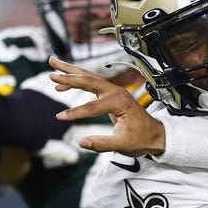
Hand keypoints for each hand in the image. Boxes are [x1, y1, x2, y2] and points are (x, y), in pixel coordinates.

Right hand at [48, 57, 164, 156]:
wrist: (156, 134)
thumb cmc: (142, 139)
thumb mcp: (124, 145)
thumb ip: (103, 143)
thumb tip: (82, 142)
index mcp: (120, 102)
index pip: (92, 107)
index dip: (75, 113)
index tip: (60, 117)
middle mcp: (117, 92)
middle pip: (89, 80)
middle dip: (69, 76)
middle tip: (51, 73)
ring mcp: (114, 90)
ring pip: (89, 77)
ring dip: (70, 71)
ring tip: (52, 63)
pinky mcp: (111, 94)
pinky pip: (91, 83)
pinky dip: (76, 80)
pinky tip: (63, 85)